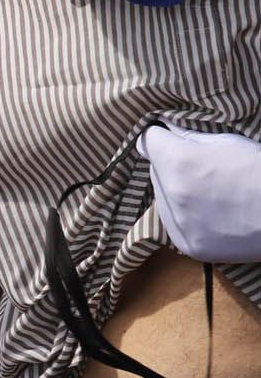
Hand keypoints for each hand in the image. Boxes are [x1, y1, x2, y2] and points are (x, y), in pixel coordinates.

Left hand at [141, 124, 260, 262]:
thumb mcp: (228, 142)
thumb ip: (189, 136)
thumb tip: (166, 131)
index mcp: (179, 161)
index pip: (148, 141)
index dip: (161, 138)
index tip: (170, 139)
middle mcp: (172, 193)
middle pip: (155, 171)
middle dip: (170, 167)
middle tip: (200, 169)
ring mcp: (180, 223)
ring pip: (163, 198)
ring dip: (177, 193)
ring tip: (211, 194)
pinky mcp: (191, 246)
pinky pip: (175, 225)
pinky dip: (187, 218)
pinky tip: (212, 214)